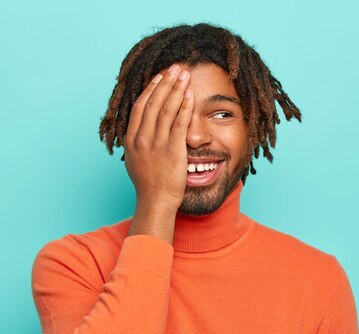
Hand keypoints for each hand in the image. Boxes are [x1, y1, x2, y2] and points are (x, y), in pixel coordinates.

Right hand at [122, 64, 193, 210]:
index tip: (160, 77)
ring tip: (184, 75)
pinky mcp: (172, 150)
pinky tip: (190, 96)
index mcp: (131, 139)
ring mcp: (157, 144)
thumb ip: (136, 144)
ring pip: (166, 109)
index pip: (141, 106)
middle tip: (175, 68)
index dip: (151, 89)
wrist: (155, 201)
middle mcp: (142, 138)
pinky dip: (185, 107)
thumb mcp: (134, 161)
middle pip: (154, 102)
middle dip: (166, 83)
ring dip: (176, 89)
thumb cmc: (148, 185)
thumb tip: (137, 134)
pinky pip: (179, 124)